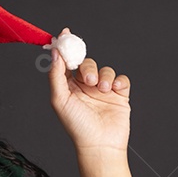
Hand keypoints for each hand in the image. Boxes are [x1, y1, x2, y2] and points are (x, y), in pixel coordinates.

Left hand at [47, 28, 130, 151]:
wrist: (100, 144)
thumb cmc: (76, 125)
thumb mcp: (60, 99)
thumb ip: (56, 75)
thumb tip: (55, 53)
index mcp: (68, 86)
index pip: (66, 62)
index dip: (66, 47)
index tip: (65, 32)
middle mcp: (85, 86)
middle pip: (87, 63)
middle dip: (88, 68)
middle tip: (89, 81)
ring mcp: (103, 90)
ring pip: (105, 69)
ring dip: (104, 76)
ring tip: (103, 90)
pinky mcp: (119, 95)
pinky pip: (121, 78)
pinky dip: (119, 81)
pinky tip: (115, 90)